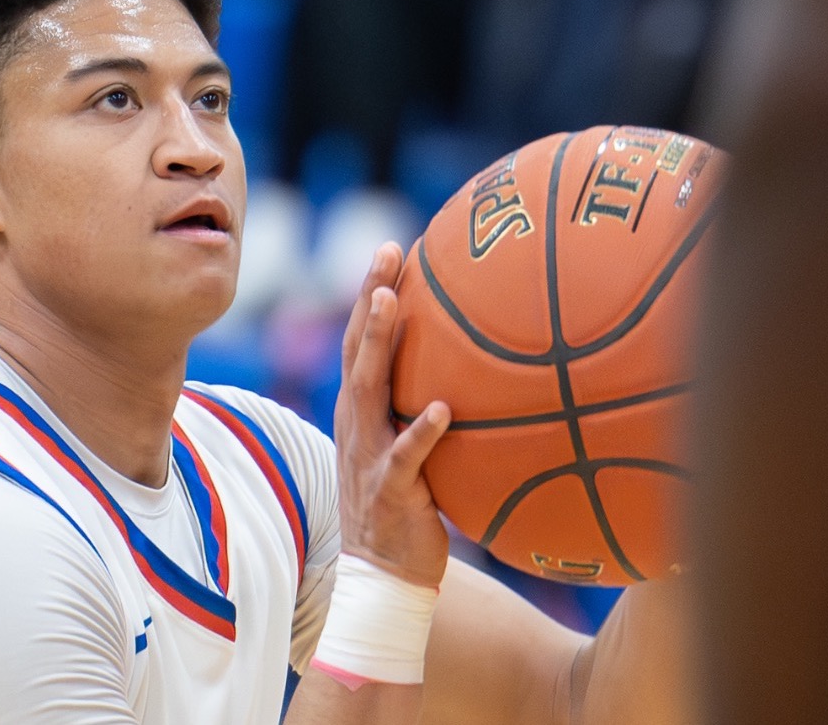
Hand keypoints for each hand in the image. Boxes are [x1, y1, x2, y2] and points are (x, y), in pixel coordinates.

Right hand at [334, 242, 451, 588]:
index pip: (359, 343)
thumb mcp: (407, 450)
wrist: (382, 576)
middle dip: (367, 297)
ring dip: (376, 346)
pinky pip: (406, 458)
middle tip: (386, 253)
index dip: (370, 295)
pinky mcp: (390, 490)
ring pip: (367, 391)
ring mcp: (369, 455)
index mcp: (360, 414)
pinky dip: (421, 432)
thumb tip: (471, 372)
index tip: (391, 250)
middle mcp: (357, 426)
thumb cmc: (403, 509)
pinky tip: (442, 409)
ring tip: (390, 304)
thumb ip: (421, 410)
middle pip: (355, 350)